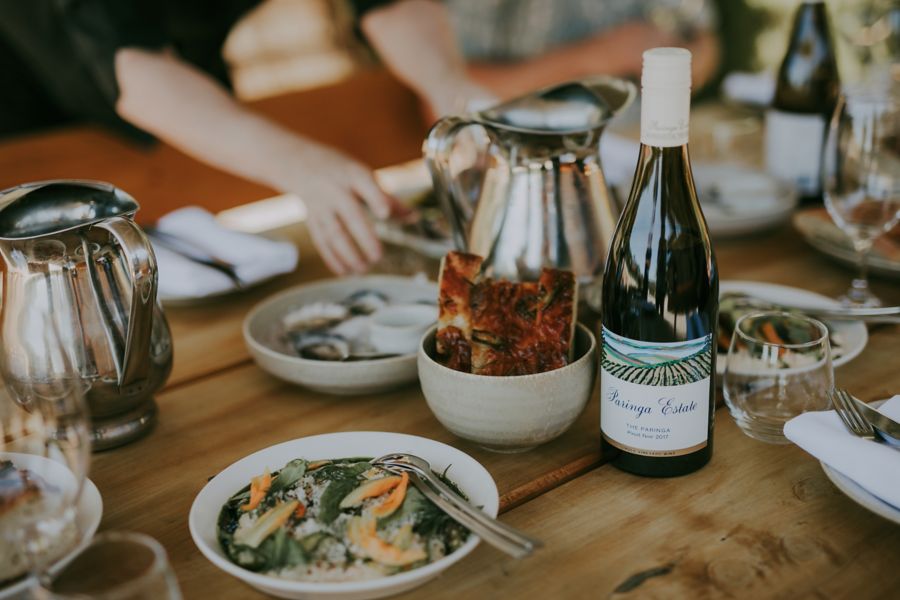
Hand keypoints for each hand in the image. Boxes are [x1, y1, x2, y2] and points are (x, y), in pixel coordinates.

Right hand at [281, 143, 400, 274]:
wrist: (299, 163)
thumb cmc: (343, 172)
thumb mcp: (364, 176)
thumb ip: (388, 198)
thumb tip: (414, 216)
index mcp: (353, 174)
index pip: (366, 186)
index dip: (375, 199)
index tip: (385, 213)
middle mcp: (335, 190)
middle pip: (349, 214)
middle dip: (363, 237)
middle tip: (378, 256)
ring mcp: (321, 205)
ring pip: (333, 232)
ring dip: (347, 253)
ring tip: (363, 269)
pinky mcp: (311, 219)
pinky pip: (321, 240)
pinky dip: (332, 258)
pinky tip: (344, 271)